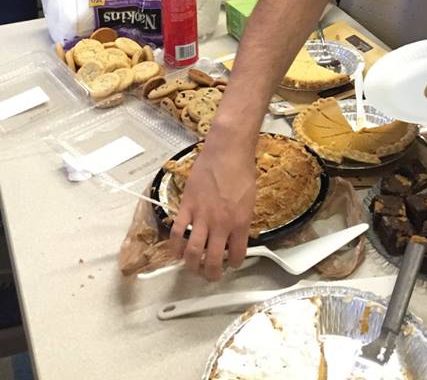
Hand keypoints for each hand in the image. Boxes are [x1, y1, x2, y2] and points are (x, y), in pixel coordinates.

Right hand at [169, 128, 256, 280]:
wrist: (227, 151)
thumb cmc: (241, 170)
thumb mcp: (250, 199)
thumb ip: (242, 220)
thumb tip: (238, 235)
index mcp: (240, 223)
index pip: (238, 255)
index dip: (234, 264)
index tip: (231, 264)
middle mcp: (221, 224)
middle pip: (213, 261)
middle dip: (211, 274)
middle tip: (210, 275)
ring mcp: (202, 216)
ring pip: (193, 252)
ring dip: (191, 265)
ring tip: (192, 267)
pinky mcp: (187, 206)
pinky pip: (177, 232)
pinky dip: (175, 245)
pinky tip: (177, 251)